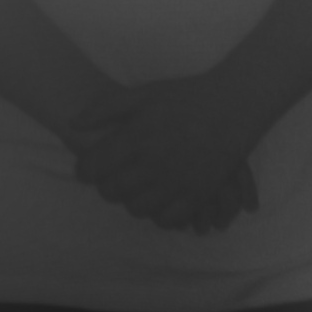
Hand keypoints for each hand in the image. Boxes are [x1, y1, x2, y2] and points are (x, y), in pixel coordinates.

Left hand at [73, 74, 266, 233]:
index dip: (86, 170)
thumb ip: (105, 107)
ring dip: (132, 201)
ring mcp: (178, 179)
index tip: (91, 167)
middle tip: (116, 177)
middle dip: (108, 186)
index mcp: (137, 137)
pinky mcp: (200, 192)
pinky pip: (169, 218)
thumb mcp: (145, 93)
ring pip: (138, 208)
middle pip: (113, 192)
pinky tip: (161, 201)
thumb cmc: (189, 95)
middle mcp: (155, 162)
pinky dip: (160, 215)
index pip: (93, 168)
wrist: (238, 101)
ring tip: (139, 188)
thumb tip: (73, 124)